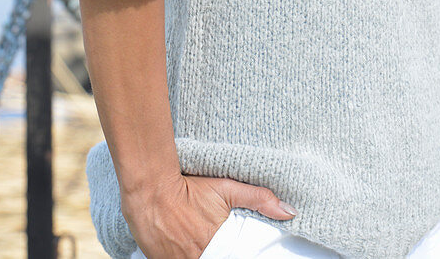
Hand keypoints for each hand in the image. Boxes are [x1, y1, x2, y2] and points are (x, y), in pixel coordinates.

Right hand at [121, 171, 296, 258]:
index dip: (235, 252)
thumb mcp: (227, 188)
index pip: (234, 256)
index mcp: (215, 245)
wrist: (151, 190)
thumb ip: (259, 198)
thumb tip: (289, 211)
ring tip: (199, 241)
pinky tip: (187, 247)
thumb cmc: (189, 187)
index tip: (234, 247)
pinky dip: (185, 257)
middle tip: (215, 241)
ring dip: (202, 253)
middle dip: (221, 252)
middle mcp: (197, 257)